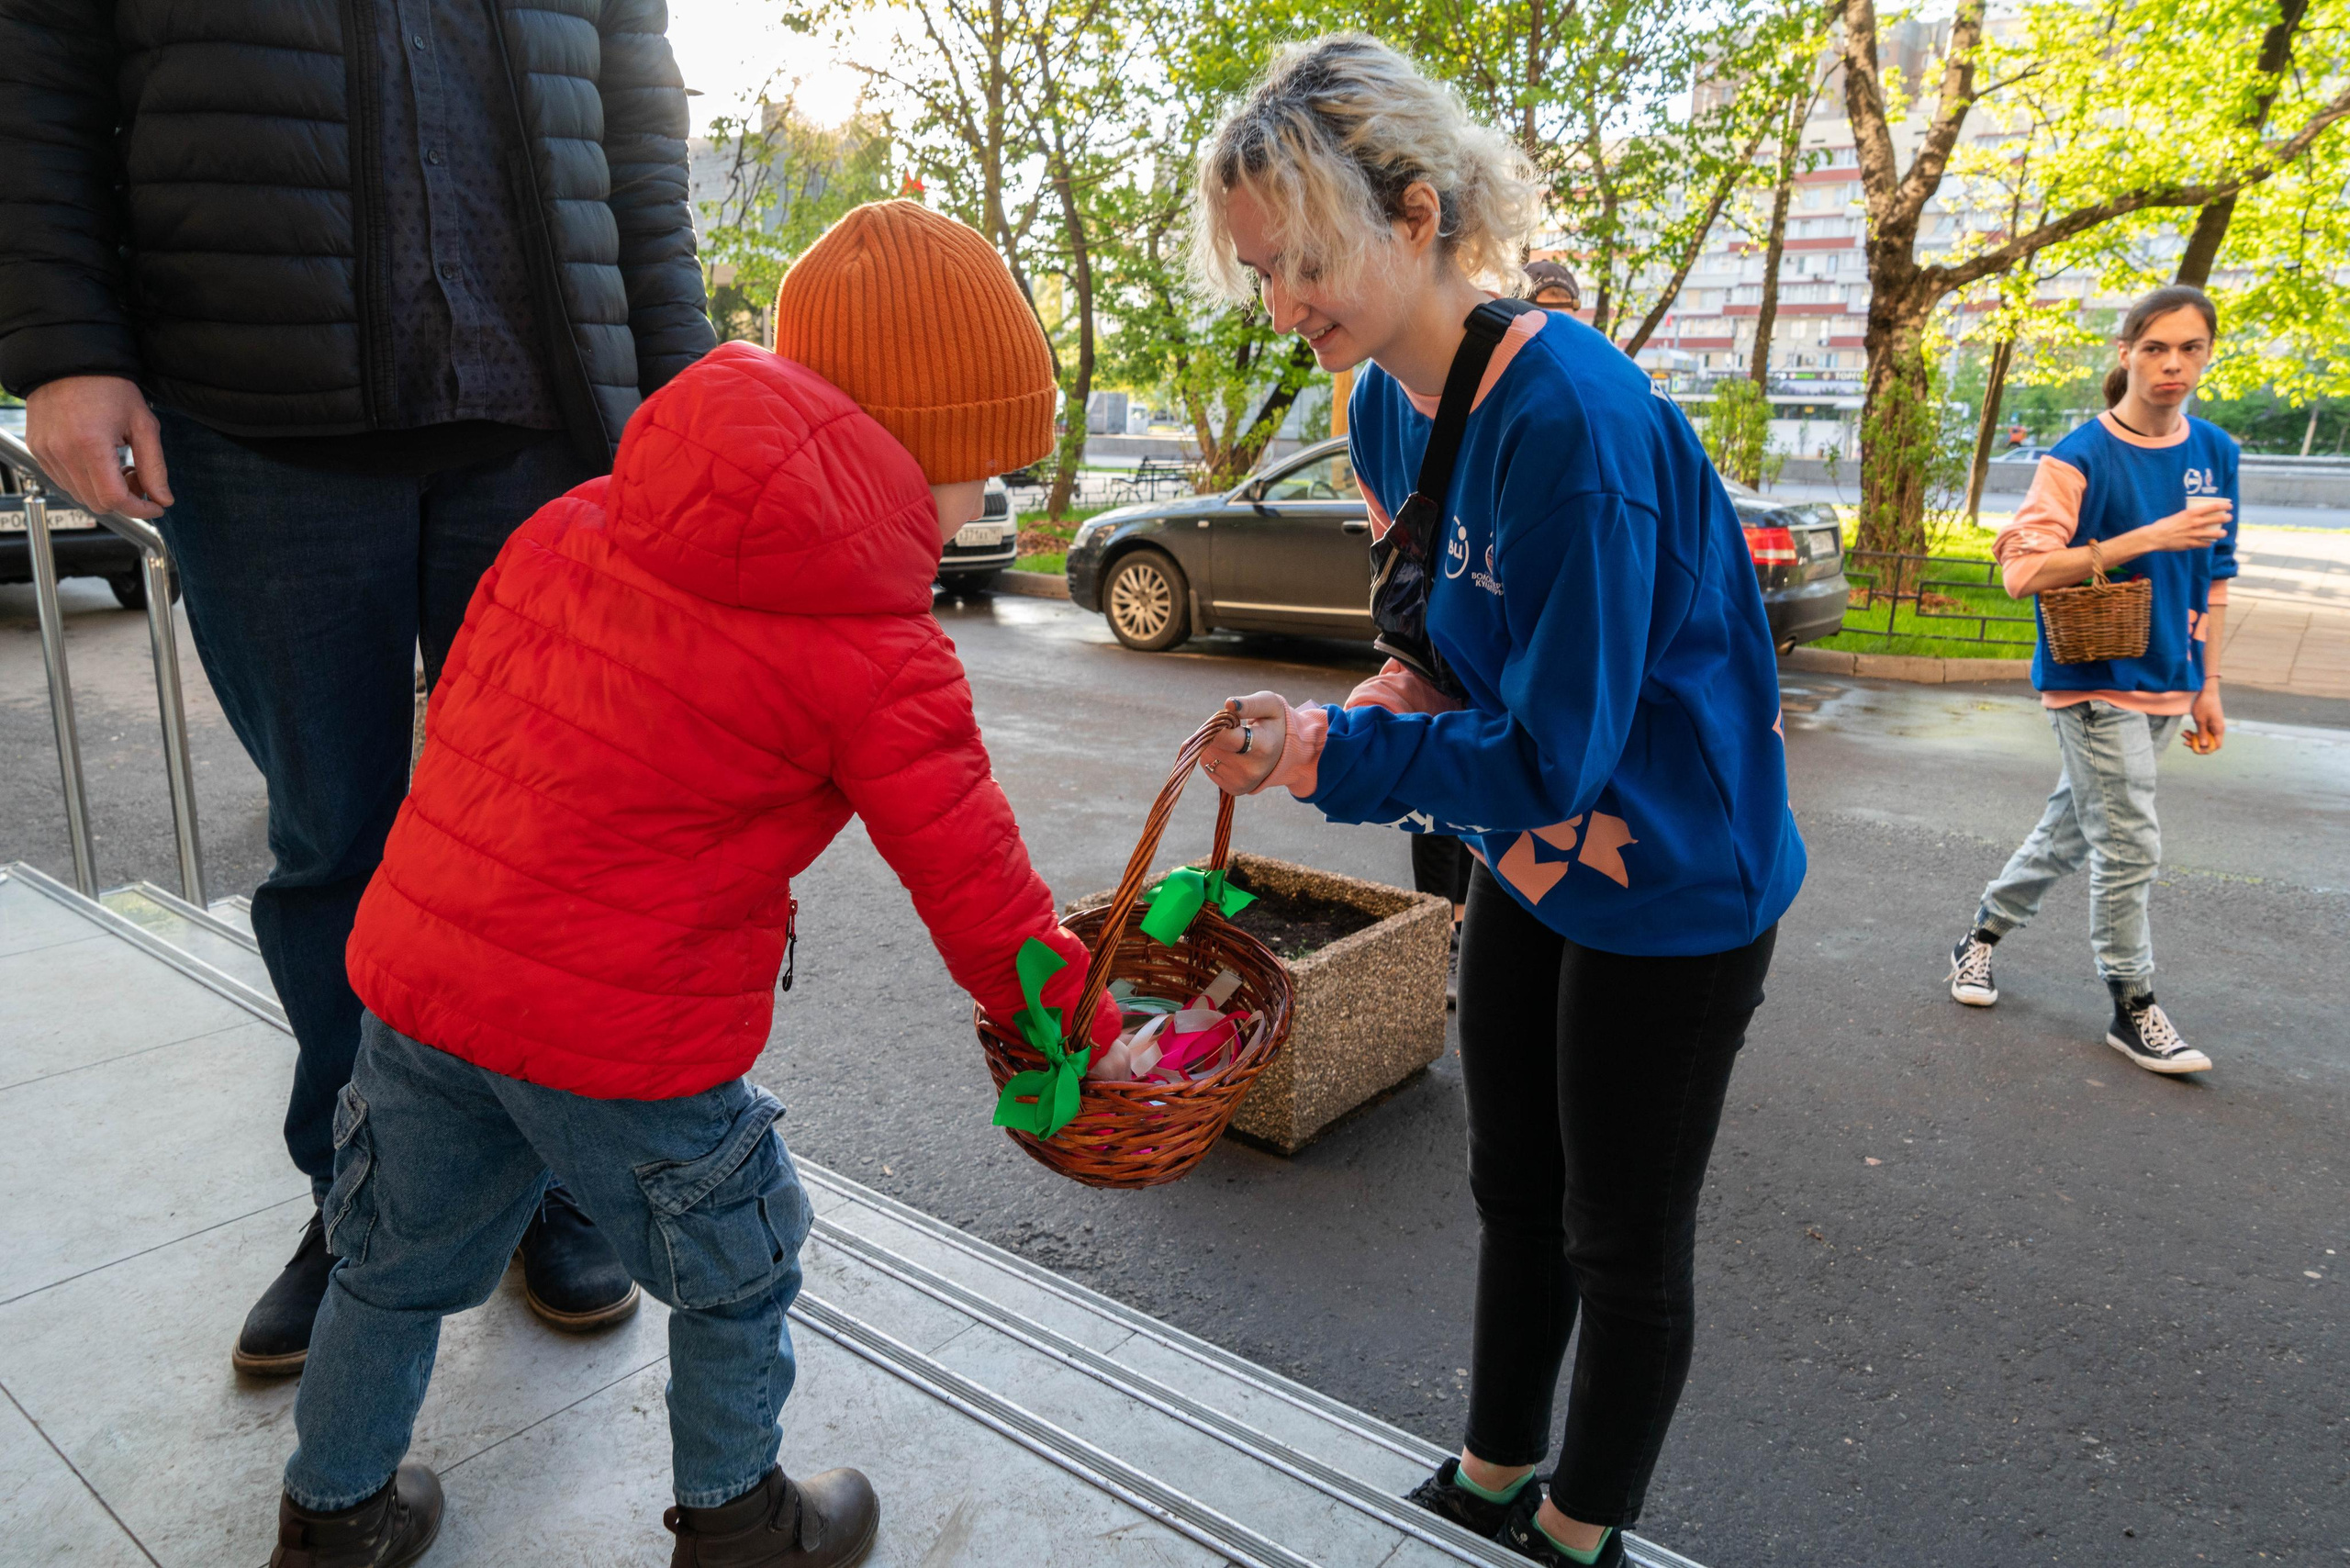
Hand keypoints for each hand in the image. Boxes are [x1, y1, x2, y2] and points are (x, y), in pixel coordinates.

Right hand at [24, 375, 171, 519]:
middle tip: (138, 477)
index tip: (156, 506)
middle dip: (125, 500)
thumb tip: (163, 499)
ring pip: (80, 495)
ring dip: (104, 492)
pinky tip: (99, 461)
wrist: (69, 362)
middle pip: (97, 504)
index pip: (113, 500)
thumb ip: (154, 466)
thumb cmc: (108, 386)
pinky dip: (86, 481)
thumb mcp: (142, 423)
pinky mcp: (37, 450)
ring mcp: (45, 452)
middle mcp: (61, 452)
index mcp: (89, 445)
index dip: (139, 510)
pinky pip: (64, 481)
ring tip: (119, 465)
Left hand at [1198, 693, 1289, 795]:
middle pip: (1212, 744)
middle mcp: (1252, 769)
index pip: (1223, 736)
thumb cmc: (1273, 722)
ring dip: (1214, 743)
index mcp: (1263, 746)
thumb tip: (1229, 704)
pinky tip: (1231, 753)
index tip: (1228, 718)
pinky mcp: (1233, 789)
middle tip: (1234, 728)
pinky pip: (1207, 765)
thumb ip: (1250, 703)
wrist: (1284, 752)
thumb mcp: (1269, 704)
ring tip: (1233, 740)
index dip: (1218, 723)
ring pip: (1206, 755)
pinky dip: (1214, 755)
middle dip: (1216, 731)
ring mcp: (1242, 782)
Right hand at [2140, 497, 2229, 554]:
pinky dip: (2208, 543)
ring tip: (2223, 533)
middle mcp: (2195, 523)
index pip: (2213, 507)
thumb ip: (2189, 516)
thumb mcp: (2178, 515)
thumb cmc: (2164, 525)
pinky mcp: (2191, 544)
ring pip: (2214, 534)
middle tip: (2229, 517)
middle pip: (2217, 519)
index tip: (2228, 506)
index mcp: (2191, 513)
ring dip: (2221, 533)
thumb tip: (2197, 515)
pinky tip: (2208, 542)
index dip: (2223, 506)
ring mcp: (2194, 534)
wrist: (2154, 537)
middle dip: (2226, 518)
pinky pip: (2204, 544)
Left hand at [2185, 684, 2223, 753]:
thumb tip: (2204, 746)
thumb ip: (2202, 734)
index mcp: (2218, 729)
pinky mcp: (2208, 722)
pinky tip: (2185, 731)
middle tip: (2184, 741)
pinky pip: (2202, 731)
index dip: (2206, 750)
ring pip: (2203, 737)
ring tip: (2183, 733)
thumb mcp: (2200, 720)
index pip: (2215, 746)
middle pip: (2208, 742)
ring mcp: (2213, 725)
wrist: (2206, 691)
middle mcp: (2217, 729)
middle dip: (2196, 743)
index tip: (2194, 748)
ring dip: (2193, 737)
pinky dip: (2194, 732)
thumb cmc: (2204, 705)